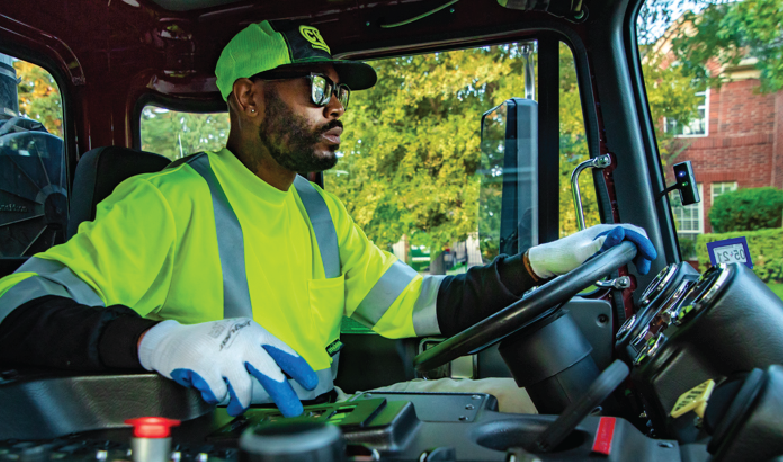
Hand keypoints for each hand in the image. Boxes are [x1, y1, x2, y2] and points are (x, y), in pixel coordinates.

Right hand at [138, 319, 318, 416]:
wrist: (172, 340)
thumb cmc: (211, 342)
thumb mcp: (239, 337)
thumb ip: (259, 353)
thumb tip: (283, 377)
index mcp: (254, 334)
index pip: (282, 351)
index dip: (298, 368)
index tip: (311, 383)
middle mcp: (242, 343)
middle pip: (269, 372)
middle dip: (284, 394)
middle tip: (294, 411)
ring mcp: (224, 355)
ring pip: (243, 391)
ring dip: (239, 403)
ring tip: (235, 405)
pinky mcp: (206, 368)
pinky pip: (220, 395)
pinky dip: (215, 396)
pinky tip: (210, 387)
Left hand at [527, 224, 656, 278]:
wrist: (546, 261)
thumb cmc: (560, 256)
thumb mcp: (582, 252)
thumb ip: (602, 244)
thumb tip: (620, 233)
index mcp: (602, 231)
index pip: (632, 231)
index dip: (643, 243)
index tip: (649, 256)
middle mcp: (603, 233)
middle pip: (632, 236)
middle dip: (642, 249)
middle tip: (644, 265)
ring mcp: (601, 241)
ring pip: (627, 243)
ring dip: (636, 254)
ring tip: (638, 267)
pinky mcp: (598, 249)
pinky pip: (619, 250)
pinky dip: (627, 257)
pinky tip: (626, 266)